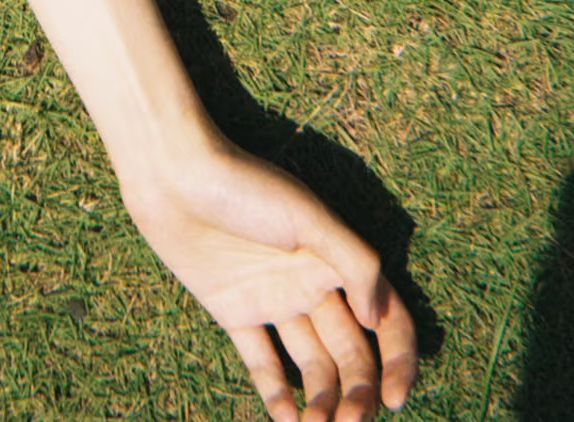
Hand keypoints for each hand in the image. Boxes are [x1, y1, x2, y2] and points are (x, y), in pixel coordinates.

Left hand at [121, 134, 417, 420]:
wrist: (174, 177)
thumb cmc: (247, 186)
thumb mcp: (309, 216)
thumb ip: (354, 262)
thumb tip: (378, 316)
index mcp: (337, 260)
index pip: (386, 319)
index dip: (399, 361)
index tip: (393, 399)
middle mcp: (311, 283)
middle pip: (350, 352)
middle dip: (356, 392)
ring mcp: (273, 298)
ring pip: (310, 364)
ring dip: (320, 400)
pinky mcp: (235, 310)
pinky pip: (262, 360)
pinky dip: (275, 392)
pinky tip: (285, 418)